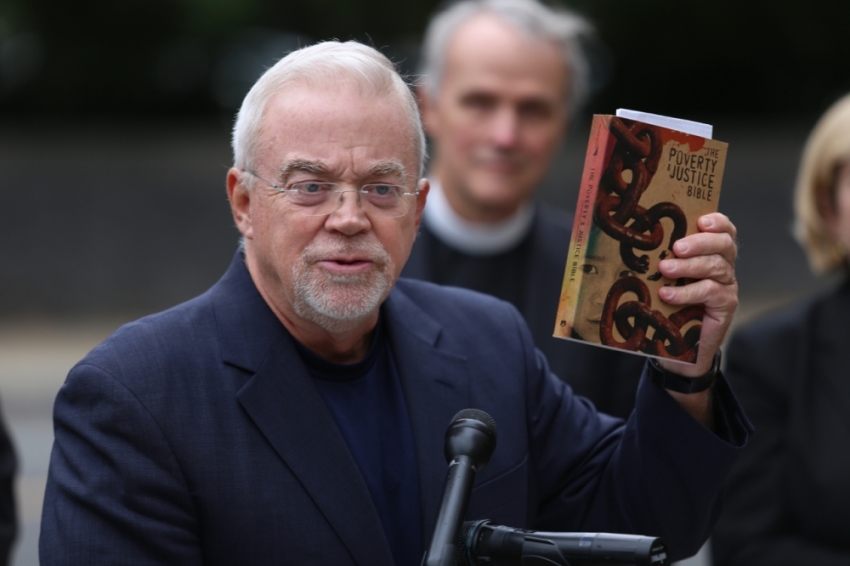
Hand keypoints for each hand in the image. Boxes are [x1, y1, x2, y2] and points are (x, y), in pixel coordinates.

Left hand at [656, 213, 737, 377]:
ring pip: (716, 266)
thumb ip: (661, 259)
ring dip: (689, 266)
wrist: (680, 347)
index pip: (724, 230)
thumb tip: (634, 240)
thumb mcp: (663, 278)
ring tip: (665, 269)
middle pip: (723, 245)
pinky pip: (710, 292)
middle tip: (677, 247)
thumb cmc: (669, 307)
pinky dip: (687, 292)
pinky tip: (667, 295)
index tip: (701, 220)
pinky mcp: (725, 306)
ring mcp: (727, 286)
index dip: (717, 222)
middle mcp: (723, 267)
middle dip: (700, 242)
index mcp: (711, 254)